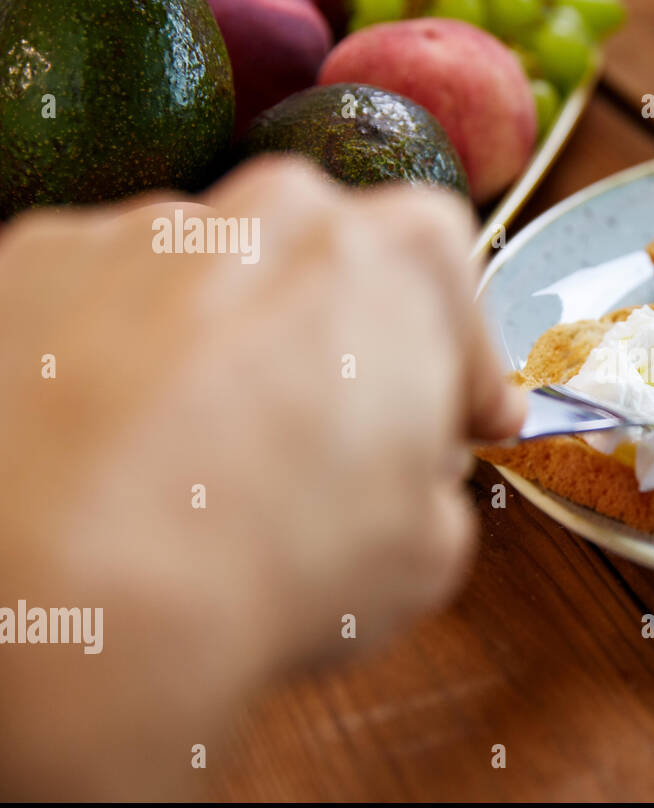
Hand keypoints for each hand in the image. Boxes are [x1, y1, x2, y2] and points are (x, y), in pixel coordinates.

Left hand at [0, 158, 524, 797]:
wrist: (71, 591)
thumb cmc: (270, 564)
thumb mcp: (428, 551)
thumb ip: (433, 481)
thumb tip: (407, 478)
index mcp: (394, 262)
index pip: (451, 273)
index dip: (458, 351)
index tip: (458, 413)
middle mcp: (273, 216)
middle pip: (329, 257)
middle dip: (340, 334)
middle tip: (332, 432)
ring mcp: (147, 229)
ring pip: (214, 278)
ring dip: (226, 344)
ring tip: (204, 454)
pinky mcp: (37, 261)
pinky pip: (110, 301)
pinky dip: (124, 359)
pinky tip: (122, 445)